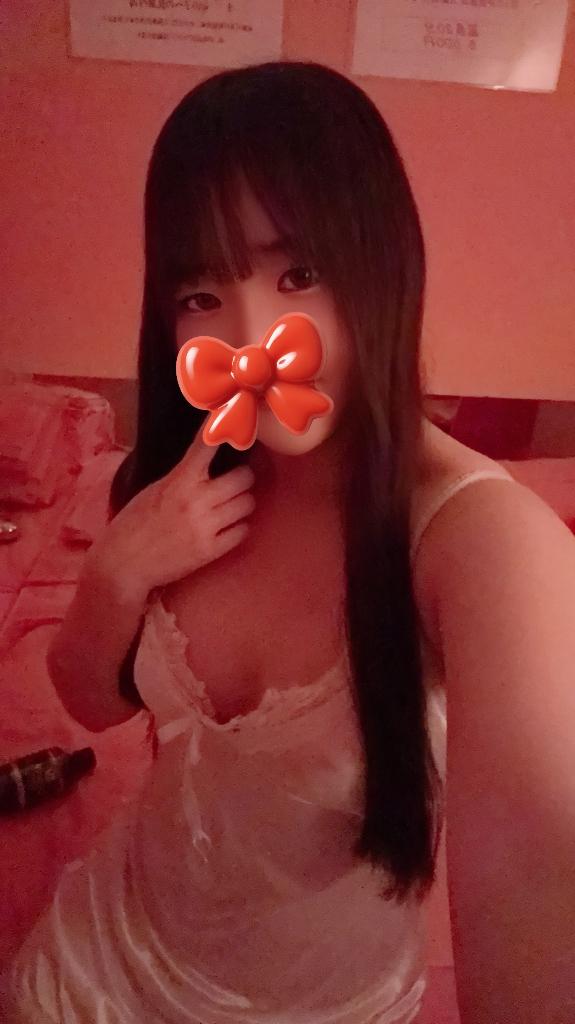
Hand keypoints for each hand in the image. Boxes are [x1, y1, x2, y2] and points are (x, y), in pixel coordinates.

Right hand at [87, 432, 254, 600]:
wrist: (122, 564)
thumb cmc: (134, 524)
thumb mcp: (154, 490)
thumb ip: (182, 477)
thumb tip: (208, 462)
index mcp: (178, 481)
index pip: (207, 446)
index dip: (223, 431)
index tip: (234, 417)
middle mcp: (196, 501)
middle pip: (243, 478)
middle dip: (242, 478)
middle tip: (236, 481)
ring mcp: (205, 527)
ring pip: (247, 504)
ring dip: (242, 503)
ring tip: (230, 506)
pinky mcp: (210, 551)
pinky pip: (243, 531)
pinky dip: (238, 528)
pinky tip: (227, 528)